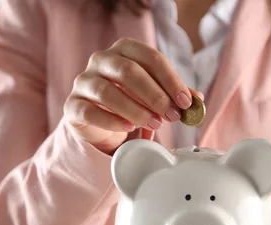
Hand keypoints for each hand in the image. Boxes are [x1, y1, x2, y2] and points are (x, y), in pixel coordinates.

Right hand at [63, 37, 195, 152]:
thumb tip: (197, 100)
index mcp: (124, 50)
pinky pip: (90, 111)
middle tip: (172, 116)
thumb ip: (174, 95)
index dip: (170, 80)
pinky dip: (112, 121)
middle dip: (155, 96)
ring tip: (154, 125)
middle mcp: (101, 60)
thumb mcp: (155, 95)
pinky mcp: (73, 105)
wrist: (99, 121)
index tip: (185, 102)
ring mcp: (84, 81)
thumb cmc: (130, 100)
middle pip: (128, 72)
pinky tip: (128, 129)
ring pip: (108, 92)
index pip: (150, 58)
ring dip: (136, 111)